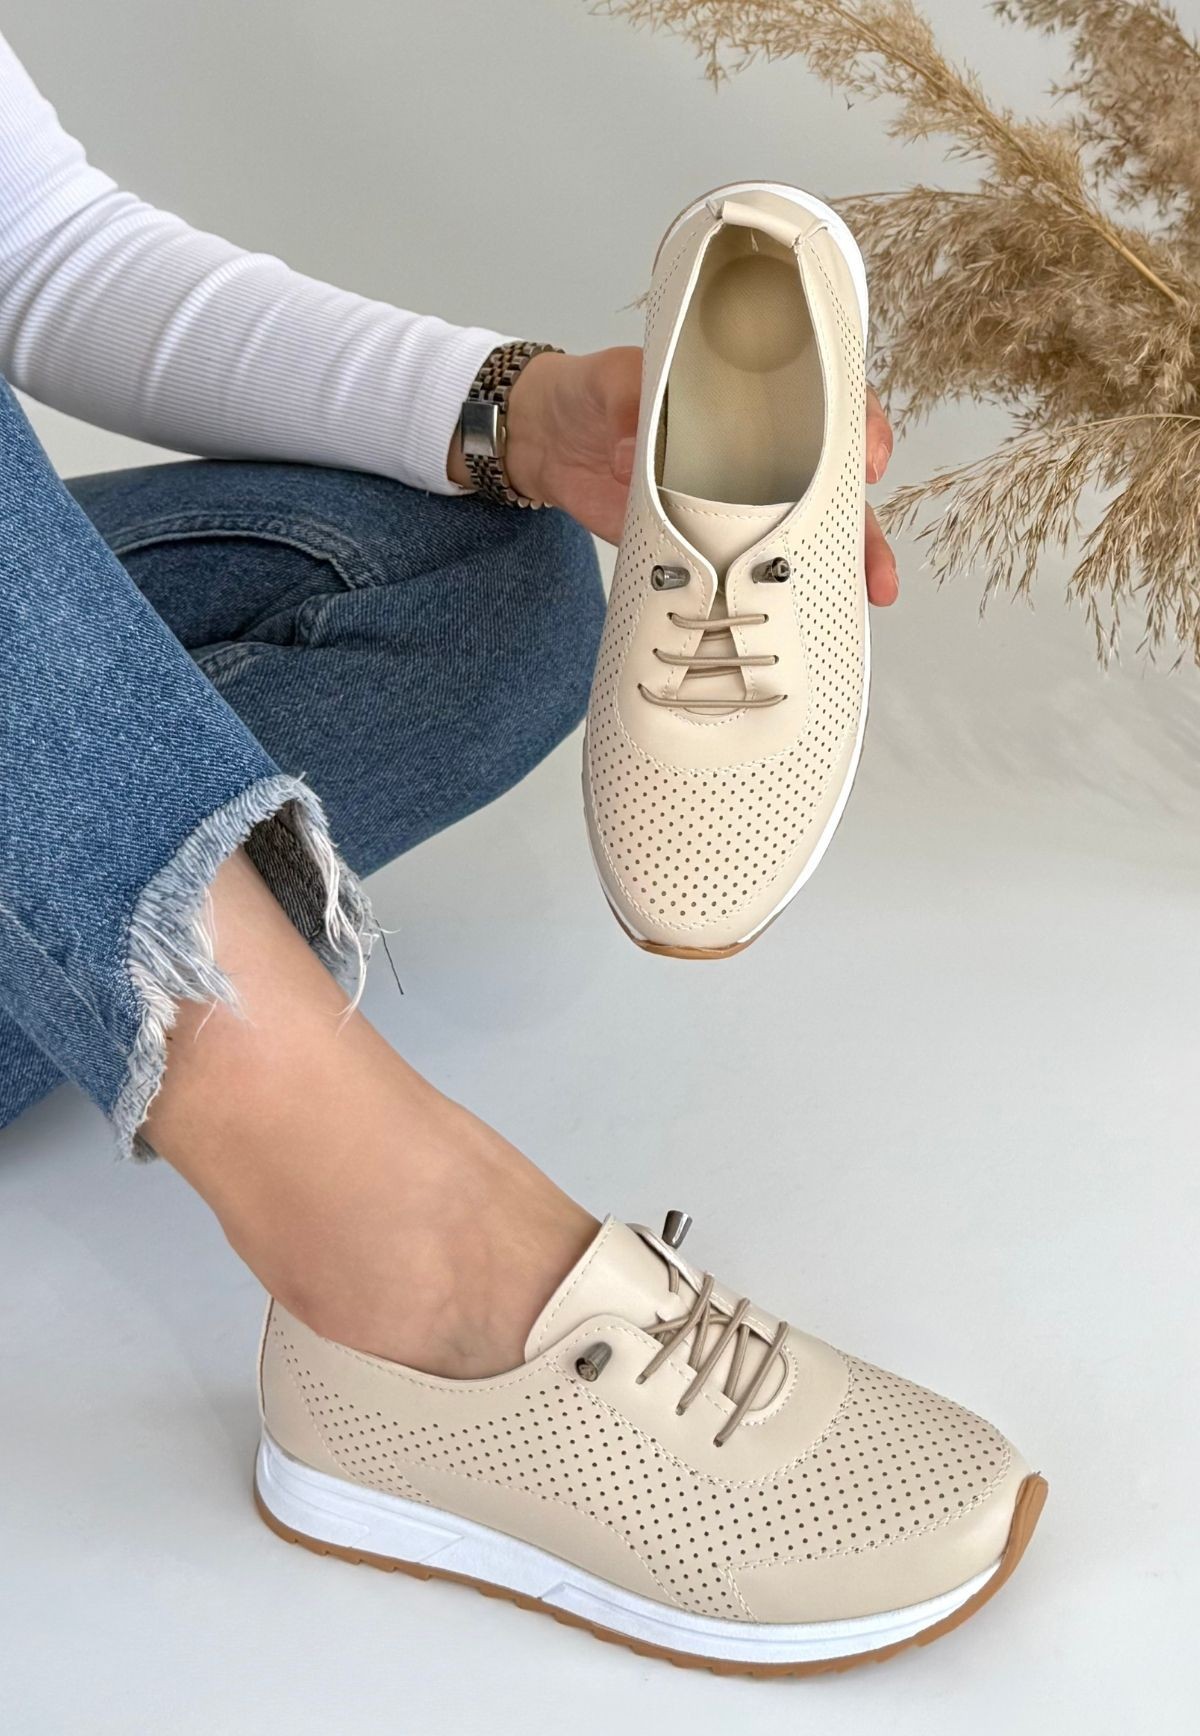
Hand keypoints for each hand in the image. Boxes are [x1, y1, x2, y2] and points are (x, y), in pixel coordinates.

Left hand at [474, 347, 900, 603]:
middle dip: (864, 529)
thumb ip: (640, 403)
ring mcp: (735, 503)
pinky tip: (793, 623)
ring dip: (835, 573)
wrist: (548, 443)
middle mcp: (758, 451)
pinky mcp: (704, 545)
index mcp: (751, 396)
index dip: (860, 431)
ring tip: (861, 604)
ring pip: (799, 538)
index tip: (867, 462)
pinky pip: (746, 573)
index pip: (828, 407)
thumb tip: (641, 446)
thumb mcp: (620, 380)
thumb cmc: (593, 394)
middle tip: (876, 570)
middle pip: (830, 488)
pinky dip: (768, 599)